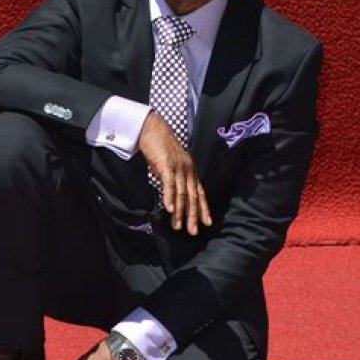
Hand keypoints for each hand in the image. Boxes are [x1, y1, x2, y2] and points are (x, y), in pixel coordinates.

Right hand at [138, 111, 211, 235]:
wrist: (152, 128)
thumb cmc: (160, 146)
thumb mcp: (172, 164)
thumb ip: (174, 178)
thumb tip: (173, 194)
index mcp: (190, 170)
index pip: (200, 192)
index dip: (204, 208)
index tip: (206, 223)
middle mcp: (187, 170)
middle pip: (192, 197)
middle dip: (193, 216)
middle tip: (193, 231)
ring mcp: (177, 167)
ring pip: (181, 193)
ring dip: (180, 212)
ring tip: (178, 226)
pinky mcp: (165, 165)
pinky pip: (169, 184)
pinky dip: (170, 198)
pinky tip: (169, 209)